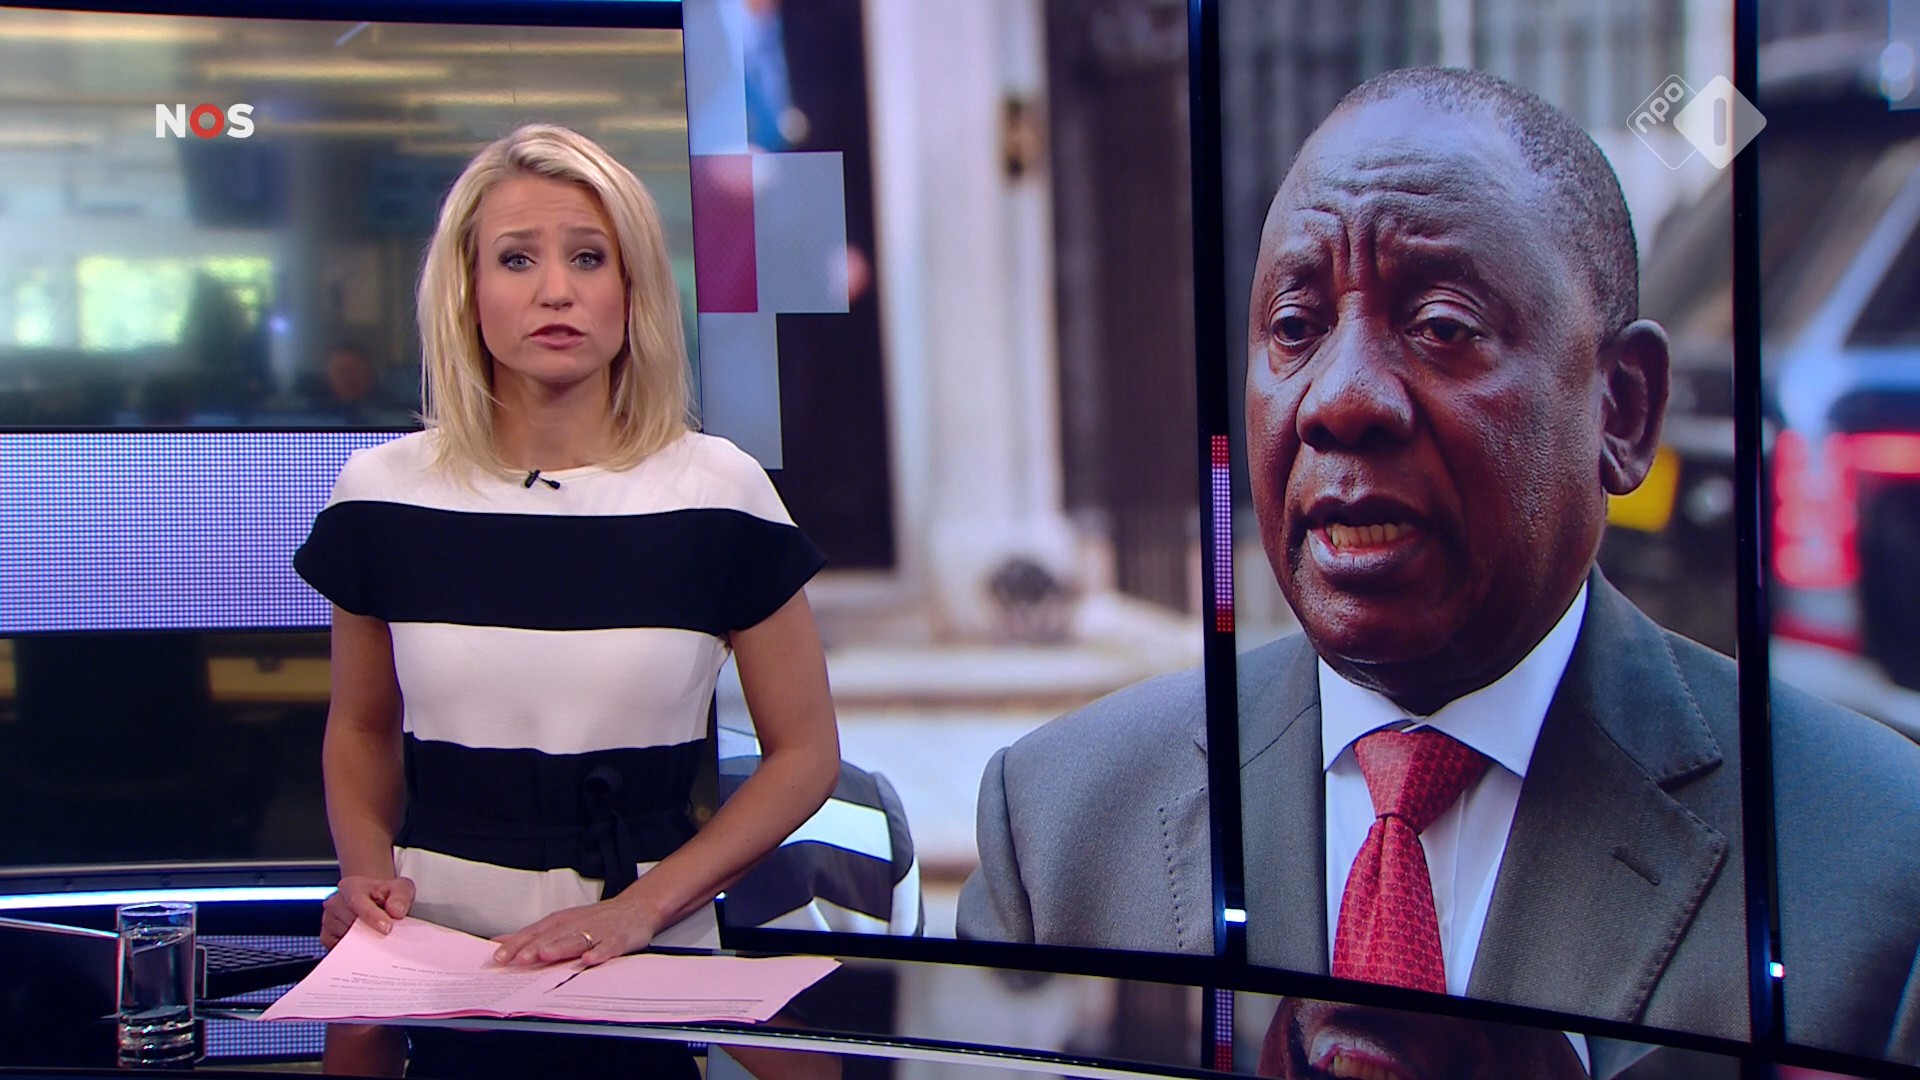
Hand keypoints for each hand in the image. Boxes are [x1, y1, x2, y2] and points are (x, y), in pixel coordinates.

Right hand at [320, 875, 415, 949]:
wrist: (375, 901)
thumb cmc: (385, 895)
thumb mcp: (401, 888)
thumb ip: (401, 896)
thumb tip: (396, 910)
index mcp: (350, 887)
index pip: (357, 901)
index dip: (372, 916)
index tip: (387, 928)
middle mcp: (335, 902)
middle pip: (351, 923)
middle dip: (372, 931)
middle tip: (388, 935)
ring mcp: (329, 921)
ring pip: (346, 939)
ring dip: (364, 942)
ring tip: (377, 935)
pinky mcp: (327, 937)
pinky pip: (340, 949)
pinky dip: (355, 951)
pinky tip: (366, 943)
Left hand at [490, 896, 656, 967]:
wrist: (635, 908)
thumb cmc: (594, 919)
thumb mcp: (560, 922)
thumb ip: (531, 934)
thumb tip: (500, 941)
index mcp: (560, 923)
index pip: (534, 934)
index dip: (516, 945)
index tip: (498, 958)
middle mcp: (576, 925)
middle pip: (552, 937)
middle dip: (534, 948)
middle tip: (518, 959)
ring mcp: (597, 932)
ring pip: (576, 940)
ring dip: (560, 948)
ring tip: (546, 955)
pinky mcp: (617, 939)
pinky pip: (607, 947)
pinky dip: (599, 953)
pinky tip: (589, 960)